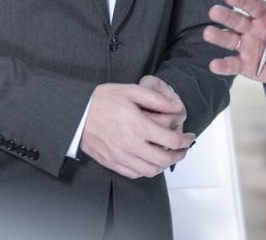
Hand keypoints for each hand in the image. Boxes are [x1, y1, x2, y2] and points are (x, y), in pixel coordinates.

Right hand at [79, 83, 195, 178]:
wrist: (75, 113)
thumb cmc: (102, 100)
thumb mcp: (132, 91)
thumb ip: (157, 100)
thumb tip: (178, 108)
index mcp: (138, 126)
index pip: (171, 141)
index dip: (186, 141)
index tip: (190, 137)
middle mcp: (131, 145)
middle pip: (164, 160)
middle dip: (179, 155)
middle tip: (183, 148)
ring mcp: (120, 157)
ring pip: (150, 170)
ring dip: (164, 165)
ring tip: (169, 155)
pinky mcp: (111, 162)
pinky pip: (135, 173)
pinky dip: (147, 170)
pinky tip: (149, 159)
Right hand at [204, 0, 265, 86]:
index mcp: (265, 15)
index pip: (253, 5)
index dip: (242, 0)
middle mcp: (252, 28)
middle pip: (236, 20)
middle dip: (225, 15)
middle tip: (214, 11)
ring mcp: (246, 46)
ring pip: (229, 40)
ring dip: (219, 36)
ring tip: (208, 33)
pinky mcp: (245, 64)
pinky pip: (232, 64)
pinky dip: (223, 65)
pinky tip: (214, 65)